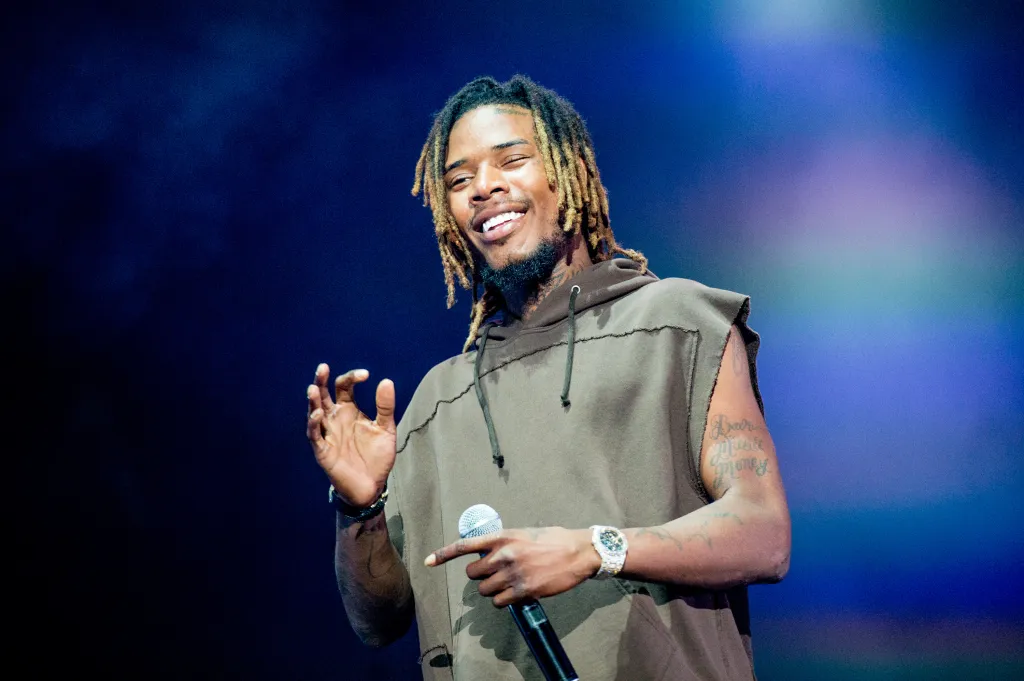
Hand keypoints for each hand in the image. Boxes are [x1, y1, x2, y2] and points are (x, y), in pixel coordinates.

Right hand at [306, 364, 395, 507]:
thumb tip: (386, 381)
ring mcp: (327, 434)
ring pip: (314, 413)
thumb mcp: (386, 429)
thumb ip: (385, 407)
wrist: (372, 485)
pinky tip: (317, 415)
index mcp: (349, 410)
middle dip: (321, 381)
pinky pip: (314, 436)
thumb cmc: (377, 456)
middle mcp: (335, 418)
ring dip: (313, 402)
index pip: (344, 387)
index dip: (352, 377)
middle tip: (322, 368)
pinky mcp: (323, 451)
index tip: (366, 375)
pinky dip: (314, 425)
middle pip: (323, 395)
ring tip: (313, 388)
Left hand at [425, 528, 599, 606]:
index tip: (427, 562)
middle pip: (472, 573)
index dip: (443, 554)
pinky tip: (515, 593)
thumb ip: (503, 542)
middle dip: (480, 575)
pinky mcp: (523, 591)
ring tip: (508, 583)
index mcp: (502, 536)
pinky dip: (503, 600)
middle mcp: (503, 554)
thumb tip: (487, 552)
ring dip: (492, 589)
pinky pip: (499, 602)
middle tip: (494, 573)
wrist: (578, 553)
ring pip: (484, 590)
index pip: (465, 545)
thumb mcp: (524, 533)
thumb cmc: (553, 540)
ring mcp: (512, 574)